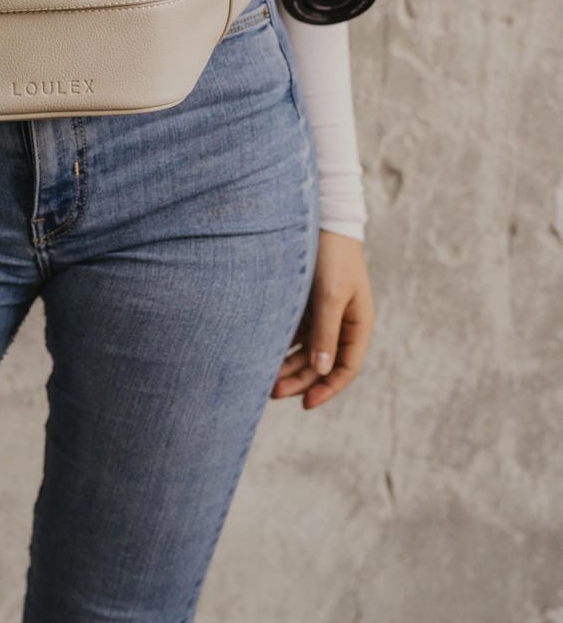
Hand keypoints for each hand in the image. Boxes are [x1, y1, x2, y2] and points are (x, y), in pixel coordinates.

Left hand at [271, 231, 374, 408]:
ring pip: (306, 352)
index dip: (328, 388)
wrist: (321, 218)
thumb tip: (322, 371)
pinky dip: (282, 348)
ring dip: (288, 367)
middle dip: (300, 381)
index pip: (346, 367)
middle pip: (322, 364)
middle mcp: (343, 323)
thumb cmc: (332, 255)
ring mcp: (324, 315)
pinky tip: (263, 357)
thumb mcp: (330, 295)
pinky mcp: (306, 305)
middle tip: (272, 393)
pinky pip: (295, 335)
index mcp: (359, 324)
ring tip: (263, 381)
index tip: (306, 404)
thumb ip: (326, 333)